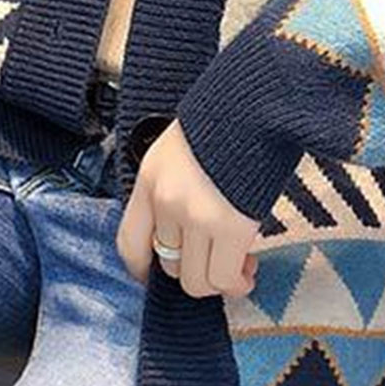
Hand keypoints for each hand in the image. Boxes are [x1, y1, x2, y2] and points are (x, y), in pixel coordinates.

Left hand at [115, 119, 259, 298]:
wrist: (255, 103)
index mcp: (149, 180)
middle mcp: (165, 202)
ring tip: (239, 268)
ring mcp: (195, 216)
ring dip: (218, 281)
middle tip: (220, 261)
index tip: (163, 272)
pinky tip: (248, 271)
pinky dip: (236, 282)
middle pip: (168, 266)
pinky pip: (224, 277)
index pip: (129, 243)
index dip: (143, 269)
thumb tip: (188, 232)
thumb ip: (174, 189)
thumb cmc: (225, 122)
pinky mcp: (229, 227)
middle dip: (195, 270)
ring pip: (196, 281)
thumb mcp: (180, 152)